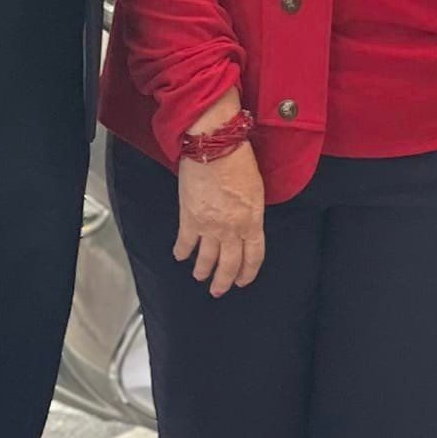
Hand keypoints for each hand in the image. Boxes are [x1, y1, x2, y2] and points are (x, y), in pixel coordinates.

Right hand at [175, 140, 265, 297]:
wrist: (214, 147)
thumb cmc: (238, 161)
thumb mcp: (256, 190)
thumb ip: (251, 213)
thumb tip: (245, 225)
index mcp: (252, 221)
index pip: (254, 256)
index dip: (247, 272)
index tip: (242, 280)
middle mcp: (232, 230)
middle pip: (229, 264)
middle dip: (224, 281)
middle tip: (219, 290)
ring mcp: (210, 227)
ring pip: (206, 259)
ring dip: (202, 271)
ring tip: (199, 276)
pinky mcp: (189, 218)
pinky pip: (185, 243)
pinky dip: (182, 252)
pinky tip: (180, 257)